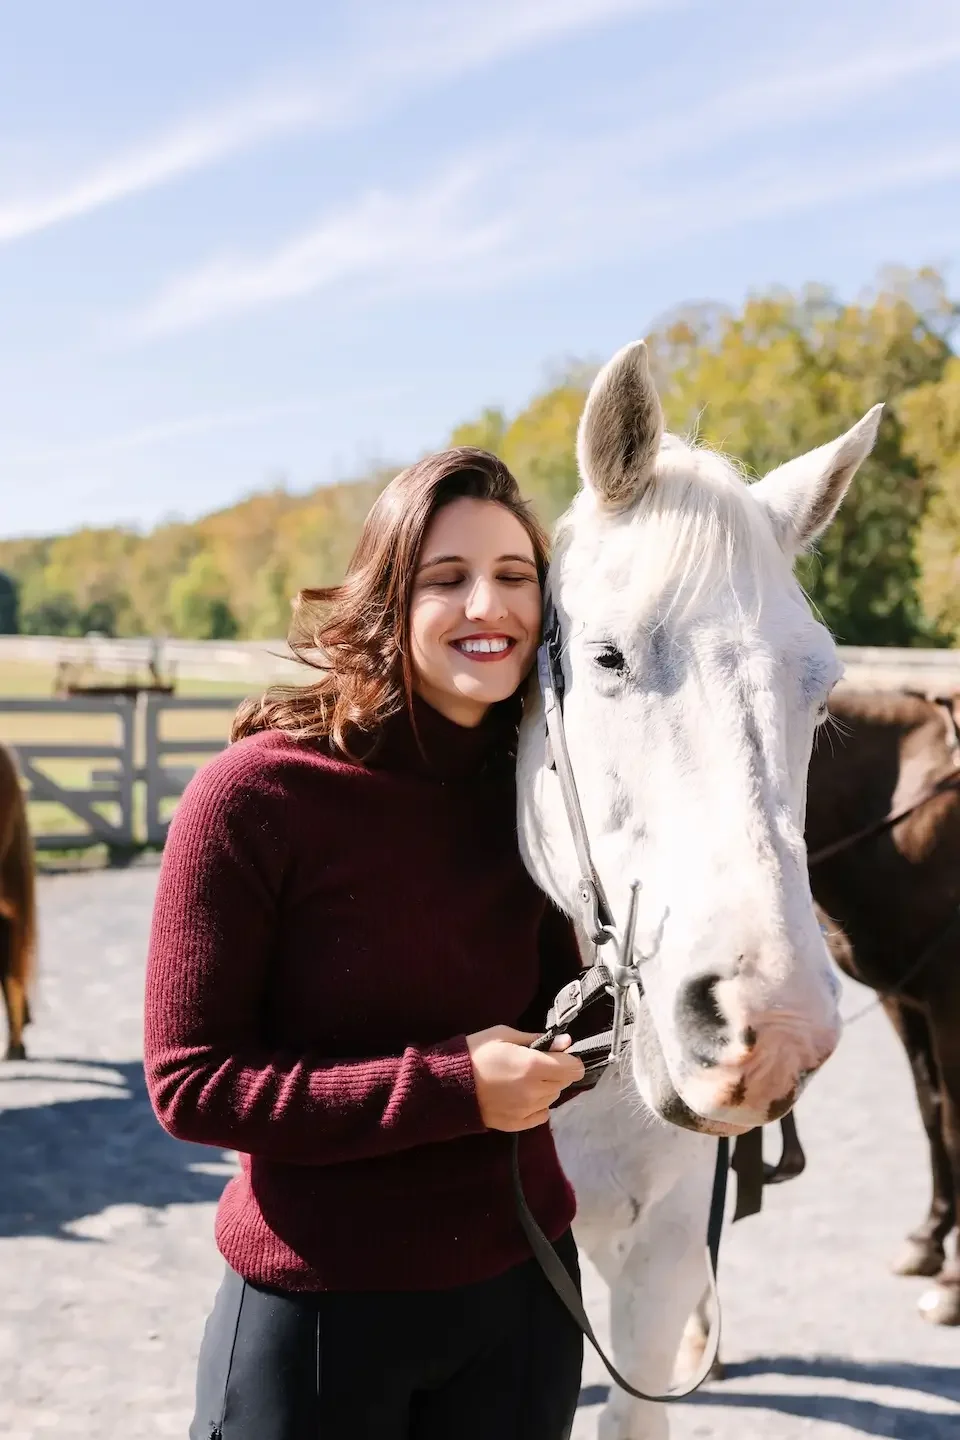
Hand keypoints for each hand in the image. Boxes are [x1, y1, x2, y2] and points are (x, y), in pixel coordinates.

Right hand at [465, 1026, 584, 1130]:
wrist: (448, 1084)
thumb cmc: (476, 1052)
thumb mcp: (504, 1035)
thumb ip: (537, 1039)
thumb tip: (566, 1042)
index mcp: (533, 1066)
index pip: (573, 1068)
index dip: (570, 1059)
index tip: (559, 1054)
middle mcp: (534, 1091)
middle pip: (564, 1083)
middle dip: (557, 1072)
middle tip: (537, 1064)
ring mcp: (526, 1110)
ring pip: (553, 1098)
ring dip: (547, 1088)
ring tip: (525, 1079)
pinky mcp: (517, 1124)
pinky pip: (542, 1115)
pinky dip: (538, 1105)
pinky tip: (523, 1096)